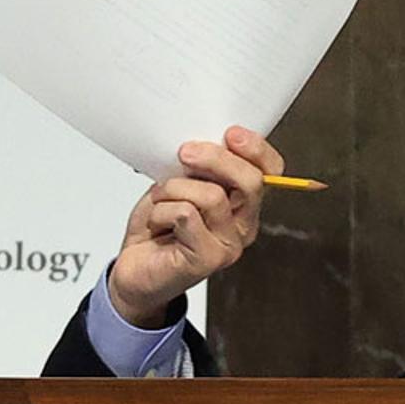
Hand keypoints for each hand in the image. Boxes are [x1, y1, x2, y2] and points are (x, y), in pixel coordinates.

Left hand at [105, 125, 280, 326]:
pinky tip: (156, 223)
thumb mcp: (177, 185)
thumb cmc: (156, 227)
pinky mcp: (209, 259)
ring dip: (173, 190)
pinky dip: (162, 211)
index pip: (272, 172)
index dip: (256, 150)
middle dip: (215, 159)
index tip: (230, 133)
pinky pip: (187, 215)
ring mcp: (229, 244)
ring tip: (159, 202)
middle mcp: (243, 224)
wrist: (132, 270)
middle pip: (250, 181)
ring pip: (211, 196)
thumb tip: (202, 142)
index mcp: (242, 203)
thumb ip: (197, 168)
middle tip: (184, 153)